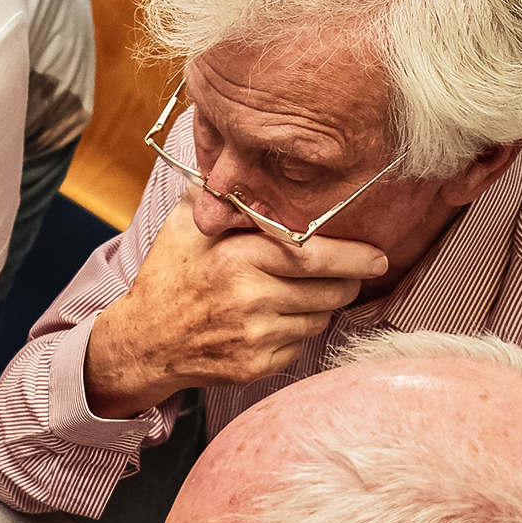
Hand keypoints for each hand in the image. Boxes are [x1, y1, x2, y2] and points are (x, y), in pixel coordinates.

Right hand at [84, 189, 388, 417]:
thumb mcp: (184, 226)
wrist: (143, 342)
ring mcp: (255, 337)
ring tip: (290, 294)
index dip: (356, 257)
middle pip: (330, 292)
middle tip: (343, 273)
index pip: (315, 257)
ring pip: (319, 319)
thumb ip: (219, 193)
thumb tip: (241, 156)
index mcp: (238, 258)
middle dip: (345, 281)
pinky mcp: (256, 366)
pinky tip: (269, 321)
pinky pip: (300, 345)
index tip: (378, 256)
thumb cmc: (167, 278)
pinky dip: (295, 333)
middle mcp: (250, 299)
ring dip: (318, 306)